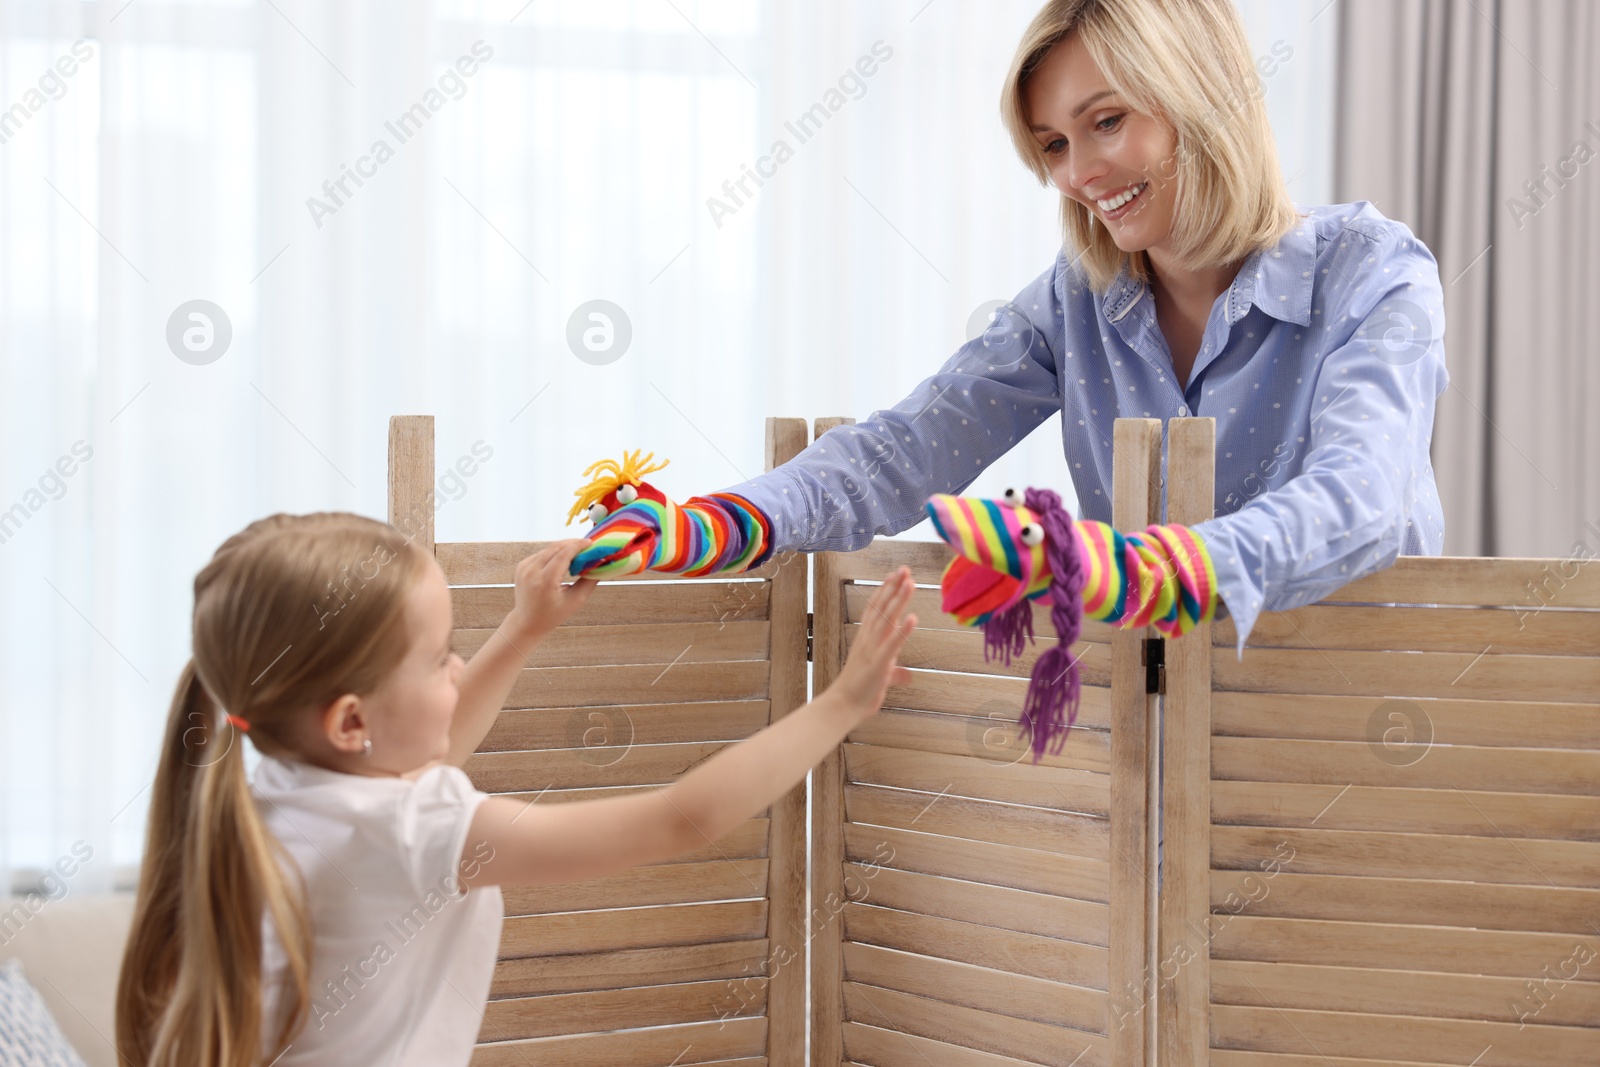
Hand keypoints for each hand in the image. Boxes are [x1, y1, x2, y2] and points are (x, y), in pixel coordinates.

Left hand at [504, 540, 598, 641]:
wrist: (527, 622)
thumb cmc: (553, 615)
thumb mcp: (575, 601)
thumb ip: (589, 581)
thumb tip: (600, 564)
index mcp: (545, 581)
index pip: (563, 555)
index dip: (578, 546)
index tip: (590, 542)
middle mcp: (531, 572)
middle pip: (555, 548)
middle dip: (572, 543)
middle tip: (586, 544)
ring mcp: (524, 568)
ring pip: (548, 549)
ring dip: (563, 547)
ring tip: (577, 551)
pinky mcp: (521, 566)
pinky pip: (541, 554)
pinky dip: (553, 553)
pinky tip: (562, 558)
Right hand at [824, 566, 916, 725]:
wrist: (842, 707)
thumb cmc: (858, 692)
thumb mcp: (880, 677)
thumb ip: (894, 673)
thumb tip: (907, 676)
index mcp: (865, 639)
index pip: (875, 609)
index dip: (885, 591)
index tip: (894, 575)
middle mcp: (868, 639)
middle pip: (881, 608)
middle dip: (894, 587)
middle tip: (904, 569)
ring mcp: (872, 650)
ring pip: (887, 620)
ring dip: (899, 600)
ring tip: (910, 583)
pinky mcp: (879, 664)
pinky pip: (892, 644)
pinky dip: (903, 631)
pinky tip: (913, 618)